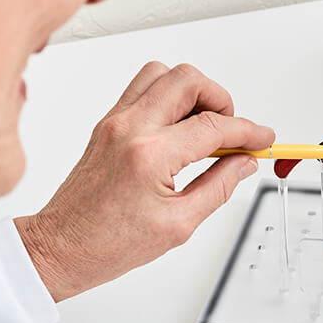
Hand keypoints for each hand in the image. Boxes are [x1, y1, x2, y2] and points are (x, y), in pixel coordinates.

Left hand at [15, 62, 273, 300]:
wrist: (58, 248)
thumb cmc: (108, 244)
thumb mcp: (179, 225)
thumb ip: (219, 186)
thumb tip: (244, 163)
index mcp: (150, 156)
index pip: (215, 126)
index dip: (249, 131)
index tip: (263, 140)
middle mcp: (131, 128)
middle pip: (189, 81)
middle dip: (221, 100)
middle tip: (230, 130)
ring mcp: (116, 121)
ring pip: (164, 74)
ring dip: (192, 92)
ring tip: (203, 124)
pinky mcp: (107, 123)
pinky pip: (144, 87)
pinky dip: (169, 96)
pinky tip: (178, 126)